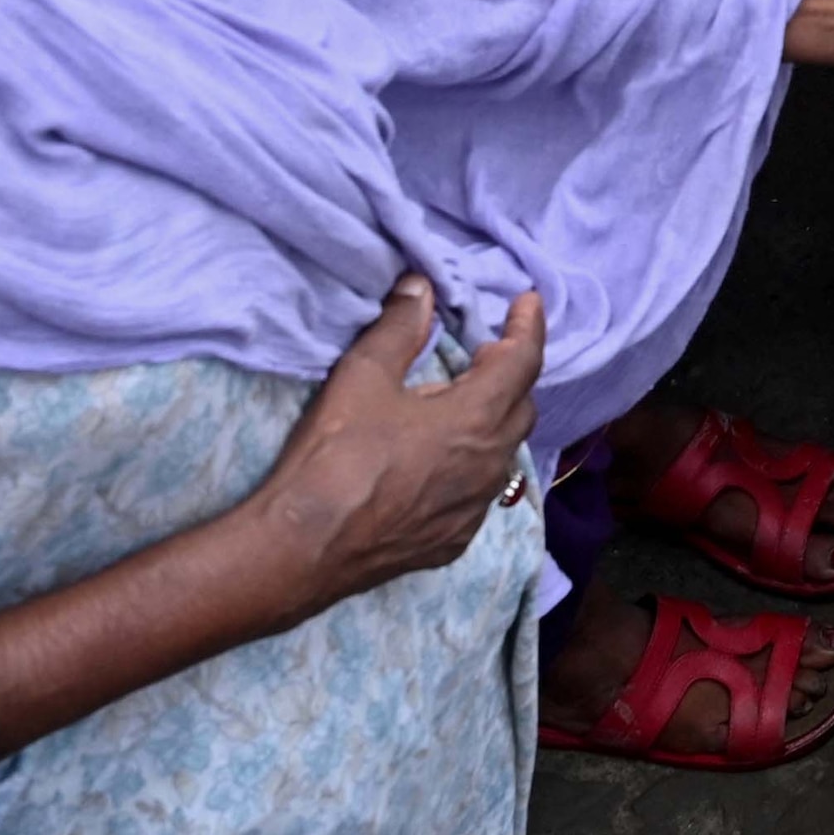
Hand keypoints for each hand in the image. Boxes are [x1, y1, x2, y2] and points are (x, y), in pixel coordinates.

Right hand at [235, 277, 545, 624]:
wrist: (304, 548)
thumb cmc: (336, 457)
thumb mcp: (362, 377)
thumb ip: (399, 327)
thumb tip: (421, 286)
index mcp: (477, 419)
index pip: (523, 361)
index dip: (529, 326)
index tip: (527, 301)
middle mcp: (489, 466)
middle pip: (521, 407)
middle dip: (509, 375)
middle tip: (483, 354)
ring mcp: (473, 510)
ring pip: (502, 455)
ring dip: (491, 423)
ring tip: (459, 406)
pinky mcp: (451, 542)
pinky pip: (477, 495)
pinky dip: (470, 468)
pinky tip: (440, 464)